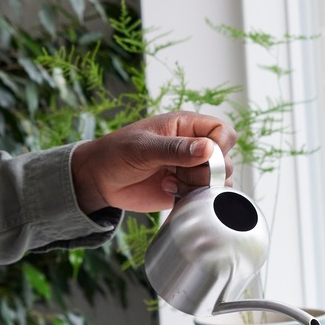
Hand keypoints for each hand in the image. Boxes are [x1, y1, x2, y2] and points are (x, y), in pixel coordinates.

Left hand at [69, 112, 236, 213]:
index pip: (222, 132)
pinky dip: (193, 198)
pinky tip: (170, 193)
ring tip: (170, 184)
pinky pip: (204, 196)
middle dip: (207, 172)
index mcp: (185, 126)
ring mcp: (190, 169)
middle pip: (225, 160)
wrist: (99, 180)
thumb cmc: (116, 154)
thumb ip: (175, 149)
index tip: (205, 158)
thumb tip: (209, 149)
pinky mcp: (185, 189)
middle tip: (178, 174)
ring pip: (219, 180)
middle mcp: (193, 147)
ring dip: (199, 187)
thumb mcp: (143, 148)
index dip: (221, 145)